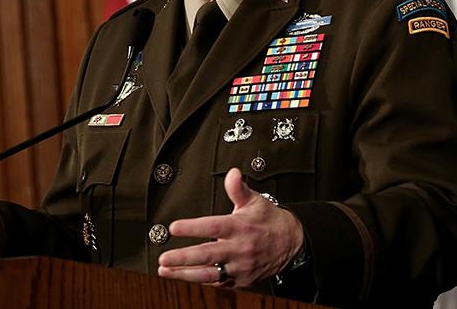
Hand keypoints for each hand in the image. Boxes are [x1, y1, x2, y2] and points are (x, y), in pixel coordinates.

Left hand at [157, 168, 303, 287]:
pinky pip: (217, 284)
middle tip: (164, 257)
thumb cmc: (269, 221)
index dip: (192, 228)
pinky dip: (199, 282)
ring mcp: (239, 267)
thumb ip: (238, 189)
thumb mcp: (255, 201)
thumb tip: (232, 172)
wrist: (292, 244)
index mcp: (240, 227)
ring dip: (185, 274)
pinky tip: (183, 278)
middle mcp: (239, 249)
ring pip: (210, 274)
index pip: (213, 227)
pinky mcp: (241, 280)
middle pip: (208, 255)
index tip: (174, 227)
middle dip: (184, 258)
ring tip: (165, 271)